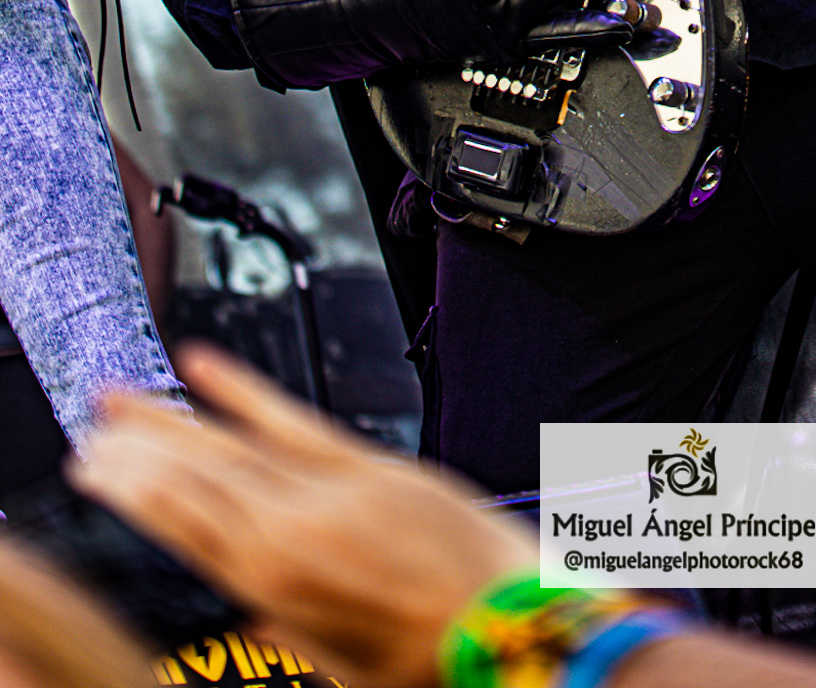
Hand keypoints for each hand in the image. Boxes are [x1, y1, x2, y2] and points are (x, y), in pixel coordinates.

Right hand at [71, 344, 529, 687]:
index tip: (98, 467)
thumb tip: (253, 610)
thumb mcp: (340, 670)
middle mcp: (294, 528)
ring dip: (172, 419)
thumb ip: (288, 629)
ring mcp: (332, 489)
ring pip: (233, 445)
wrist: (513, 632)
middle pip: (198, 477)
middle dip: (141, 448)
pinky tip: (205, 363)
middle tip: (98, 425)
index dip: (134, 490)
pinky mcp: (371, 464)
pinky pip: (294, 419)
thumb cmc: (433, 662)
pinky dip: (244, 390)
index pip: (183, 523)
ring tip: (126, 397)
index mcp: (277, 586)